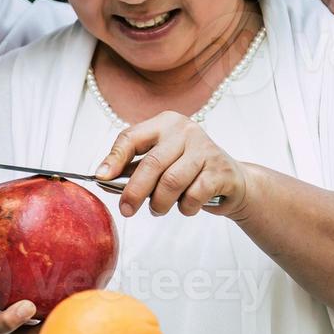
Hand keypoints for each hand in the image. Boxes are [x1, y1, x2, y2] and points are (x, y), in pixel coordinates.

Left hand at [94, 112, 251, 218]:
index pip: (132, 137)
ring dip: (160, 203)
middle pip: (151, 164)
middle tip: (126, 210)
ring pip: (171, 182)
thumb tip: (103, 179)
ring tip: (158, 209)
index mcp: (165, 123)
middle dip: (134, 192)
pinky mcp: (221, 170)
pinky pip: (193, 195)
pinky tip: (187, 206)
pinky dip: (185, 207)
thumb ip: (134, 168)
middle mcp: (185, 130)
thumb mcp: (161, 163)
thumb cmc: (189, 171)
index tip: (100, 177)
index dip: (114, 159)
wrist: (233, 180)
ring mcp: (205, 148)